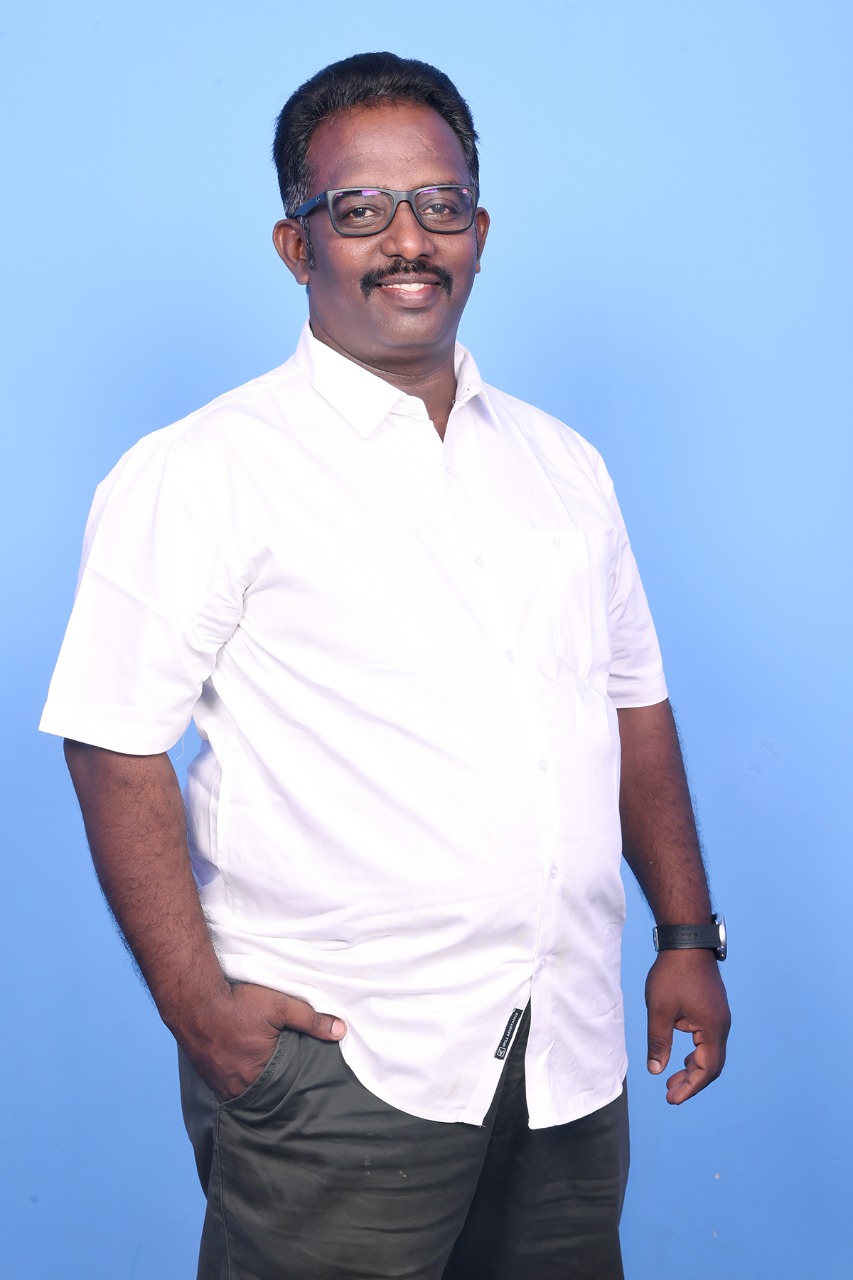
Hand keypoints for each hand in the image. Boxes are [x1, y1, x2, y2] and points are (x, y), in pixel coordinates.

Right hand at [181, 981, 346, 1100]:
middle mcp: (239, 1087)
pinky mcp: (208, 1078)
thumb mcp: (280, 1006)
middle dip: (277, 1092)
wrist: (194, 1001)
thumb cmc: (237, 1004)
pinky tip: (244, 1076)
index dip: (297, 1088)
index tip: (307, 1088)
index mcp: (261, 1074)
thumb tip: (341, 1031)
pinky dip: (238, 1085)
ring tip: (268, 1082)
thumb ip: (311, 1020)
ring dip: (257, 1089)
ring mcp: (221, 1085)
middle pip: (266, 1096)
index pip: (287, 1091)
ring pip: (246, 1095)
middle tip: (289, 1088)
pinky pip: (228, 1090)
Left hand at [645, 950, 729, 1104]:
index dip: (690, 1087)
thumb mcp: (660, 1010)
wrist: (687, 942)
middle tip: (670, 1093)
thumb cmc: (672, 974)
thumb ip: (658, 1042)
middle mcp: (721, 1025)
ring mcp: (719, 1017)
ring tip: (672, 1080)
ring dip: (693, 1068)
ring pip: (710, 1053)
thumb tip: (656, 1070)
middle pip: (711, 1065)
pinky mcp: (713, 1009)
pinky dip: (696, 1053)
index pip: (706, 1069)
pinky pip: (708, 1040)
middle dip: (691, 1081)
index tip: (672, 1098)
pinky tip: (681, 1056)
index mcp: (712, 1028)